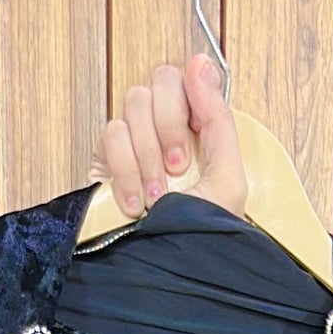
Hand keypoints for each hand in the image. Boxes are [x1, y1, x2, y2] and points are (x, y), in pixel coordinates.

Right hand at [93, 54, 246, 217]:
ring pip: (134, 103)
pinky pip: (111, 132)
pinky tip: (134, 201)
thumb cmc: (202, 233)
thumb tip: (200, 63)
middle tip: (178, 168)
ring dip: (149, 153)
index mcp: (197, 130)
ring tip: (157, 196)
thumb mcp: (228, 178)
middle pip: (160, 80)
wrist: (168, 270)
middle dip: (171, 124)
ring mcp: (133, 140)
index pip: (187, 79)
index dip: (190, 95)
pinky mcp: (104, 158)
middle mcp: (164, 129)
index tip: (196, 127)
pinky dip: (125, 168)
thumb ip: (218, 118)